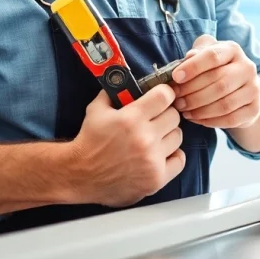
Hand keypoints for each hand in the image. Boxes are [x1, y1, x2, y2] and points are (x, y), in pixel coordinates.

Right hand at [68, 85, 184, 207]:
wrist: (79, 175)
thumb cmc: (89, 141)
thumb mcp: (97, 109)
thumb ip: (115, 92)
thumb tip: (129, 80)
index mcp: (131, 118)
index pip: (165, 96)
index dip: (164, 94)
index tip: (160, 97)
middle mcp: (145, 139)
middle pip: (174, 116)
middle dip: (164, 114)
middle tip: (154, 119)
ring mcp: (152, 160)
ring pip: (178, 137)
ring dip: (168, 135)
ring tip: (154, 138)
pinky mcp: (156, 179)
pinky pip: (180, 160)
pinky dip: (172, 156)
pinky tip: (159, 155)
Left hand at [171, 34, 259, 128]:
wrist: (241, 89)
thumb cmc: (215, 69)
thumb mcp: (204, 56)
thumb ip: (196, 53)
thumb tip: (188, 57)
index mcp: (233, 50)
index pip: (213, 56)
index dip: (193, 67)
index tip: (175, 77)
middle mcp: (247, 67)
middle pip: (218, 82)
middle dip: (193, 93)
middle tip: (176, 100)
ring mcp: (254, 89)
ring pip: (224, 104)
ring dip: (200, 110)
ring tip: (184, 111)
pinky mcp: (254, 109)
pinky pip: (230, 119)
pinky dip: (210, 121)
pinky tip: (197, 119)